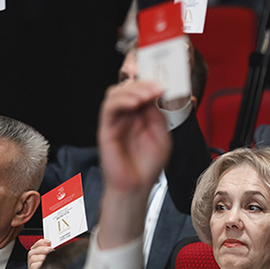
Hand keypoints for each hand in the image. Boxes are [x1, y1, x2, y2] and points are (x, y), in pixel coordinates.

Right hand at [26, 239, 52, 268]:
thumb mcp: (51, 268)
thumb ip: (51, 258)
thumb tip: (56, 249)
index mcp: (35, 264)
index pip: (33, 249)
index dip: (39, 243)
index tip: (48, 241)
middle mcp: (31, 268)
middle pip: (31, 253)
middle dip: (42, 249)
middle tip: (51, 251)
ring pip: (33, 258)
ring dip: (42, 257)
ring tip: (48, 260)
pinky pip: (34, 267)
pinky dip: (40, 264)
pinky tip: (44, 266)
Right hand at [97, 81, 171, 248]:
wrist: (137, 186)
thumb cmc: (147, 166)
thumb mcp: (162, 136)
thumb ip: (158, 115)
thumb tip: (156, 96)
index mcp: (140, 116)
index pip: (141, 91)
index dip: (150, 83)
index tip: (163, 81)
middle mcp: (126, 116)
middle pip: (128, 88)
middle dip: (143, 84)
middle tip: (157, 87)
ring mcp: (115, 122)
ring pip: (116, 94)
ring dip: (132, 90)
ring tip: (147, 95)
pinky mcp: (106, 129)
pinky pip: (108, 108)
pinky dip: (121, 101)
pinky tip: (135, 104)